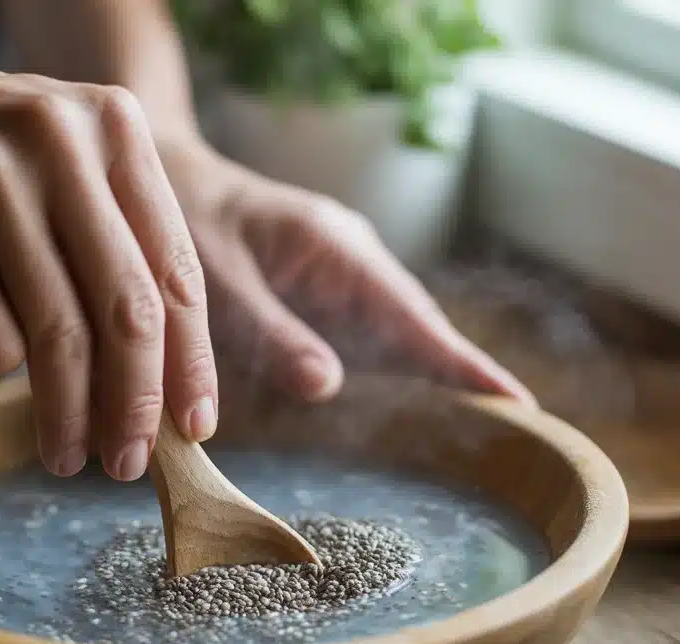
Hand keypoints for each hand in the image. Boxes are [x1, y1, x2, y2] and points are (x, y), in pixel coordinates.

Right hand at [0, 53, 218, 481]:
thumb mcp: (54, 160)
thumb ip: (113, 238)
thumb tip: (164, 378)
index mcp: (112, 124)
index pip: (176, 268)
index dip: (192, 361)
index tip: (195, 428)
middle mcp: (62, 146)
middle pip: (129, 312)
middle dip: (137, 405)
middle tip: (132, 462)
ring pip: (59, 339)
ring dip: (68, 416)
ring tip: (66, 457)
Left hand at [155, 137, 533, 403]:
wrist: (162, 178)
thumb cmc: (183, 223)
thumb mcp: (216, 281)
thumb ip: (267, 331)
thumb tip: (327, 386)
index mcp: (333, 247)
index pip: (412, 315)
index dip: (463, 363)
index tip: (517, 403)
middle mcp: (352, 259)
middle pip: (418, 326)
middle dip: (462, 373)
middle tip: (517, 428)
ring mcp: (343, 275)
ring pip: (397, 333)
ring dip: (432, 374)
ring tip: (485, 422)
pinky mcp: (326, 293)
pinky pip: (368, 335)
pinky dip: (393, 366)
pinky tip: (414, 402)